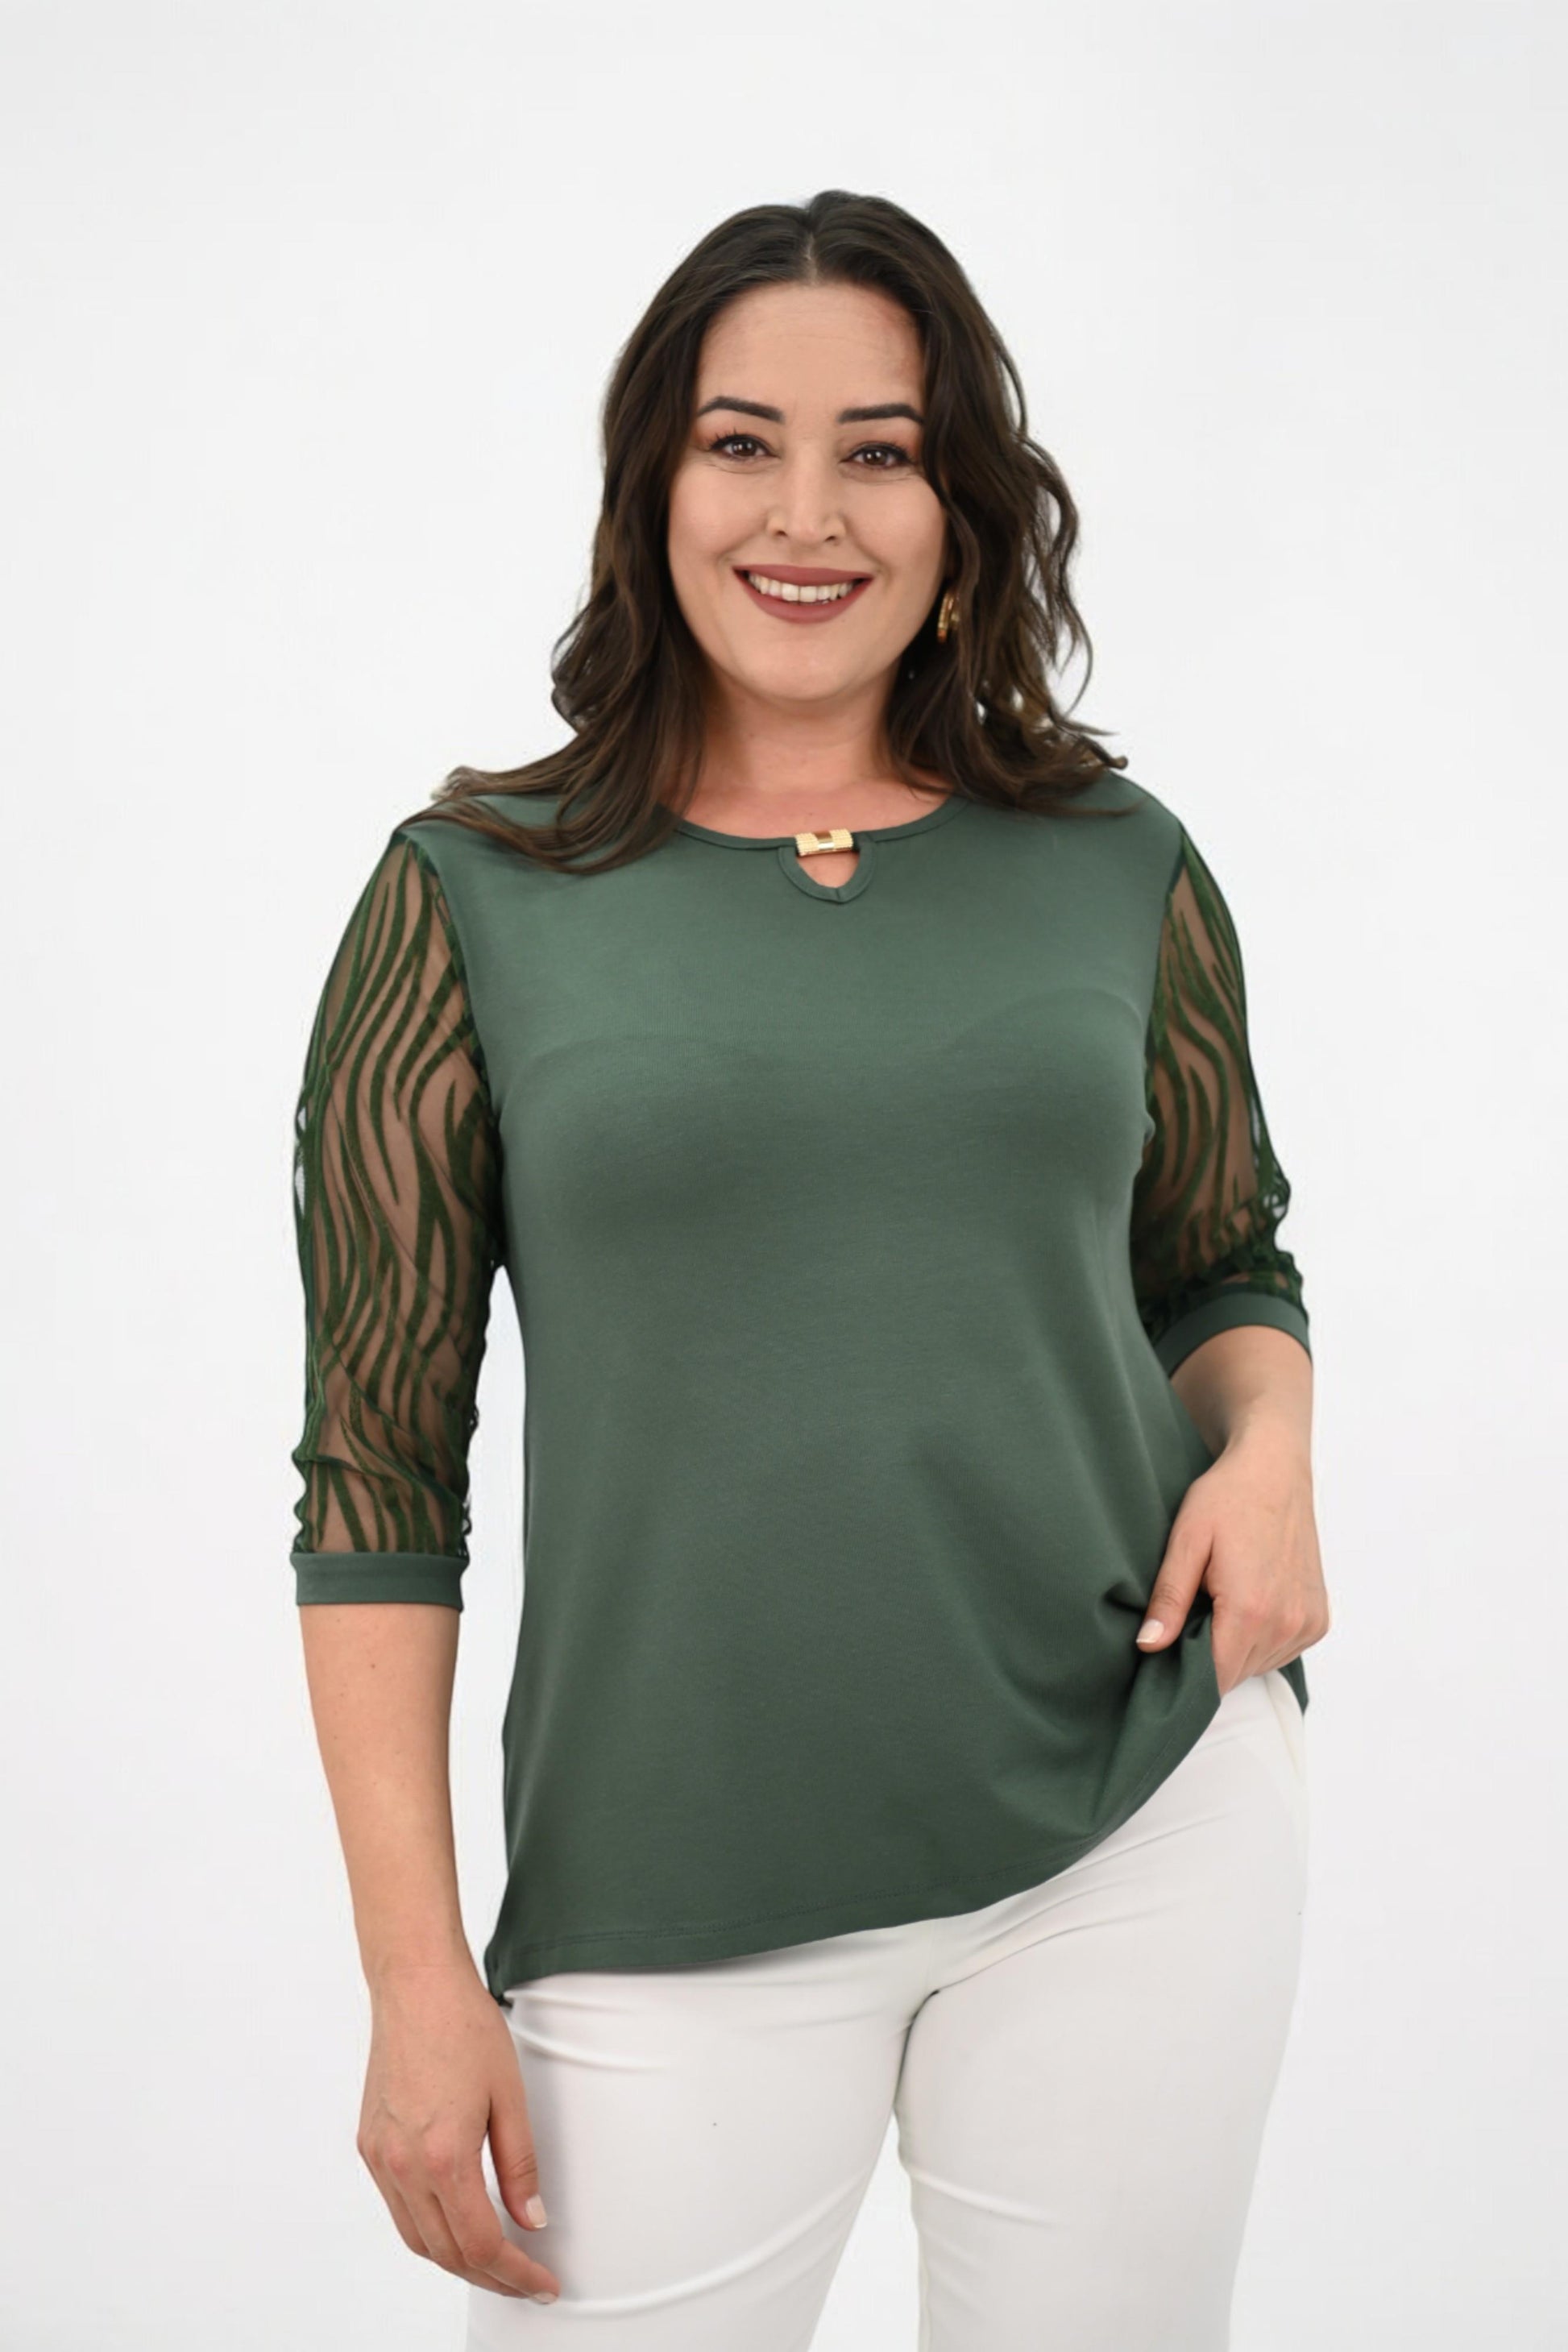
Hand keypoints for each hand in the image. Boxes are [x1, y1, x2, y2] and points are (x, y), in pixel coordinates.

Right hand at [357, 1957, 560, 2304]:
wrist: (416, 1984)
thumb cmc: (463, 2025)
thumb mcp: (510, 2095)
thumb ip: (521, 2165)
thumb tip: (531, 2219)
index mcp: (443, 2156)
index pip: (480, 2244)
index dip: (515, 2274)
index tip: (542, 2283)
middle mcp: (403, 2165)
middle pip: (446, 2252)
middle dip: (490, 2276)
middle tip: (526, 2279)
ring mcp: (380, 2158)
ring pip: (416, 2238)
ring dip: (456, 2258)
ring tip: (495, 2260)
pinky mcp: (369, 2145)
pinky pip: (398, 2208)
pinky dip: (428, 2229)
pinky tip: (454, 2221)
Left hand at [1135, 1425, 1330, 1694]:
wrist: (1274, 1471)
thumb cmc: (1227, 1498)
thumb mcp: (1186, 1541)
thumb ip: (1169, 1600)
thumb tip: (1148, 1646)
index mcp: (1251, 1610)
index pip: (1214, 1679)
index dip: (1186, 1675)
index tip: (1166, 1657)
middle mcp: (1286, 1623)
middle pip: (1235, 1675)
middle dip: (1208, 1658)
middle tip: (1191, 1615)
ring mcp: (1308, 1623)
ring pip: (1258, 1666)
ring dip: (1234, 1649)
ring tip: (1220, 1602)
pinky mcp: (1319, 1619)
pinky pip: (1281, 1651)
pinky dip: (1260, 1639)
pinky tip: (1247, 1604)